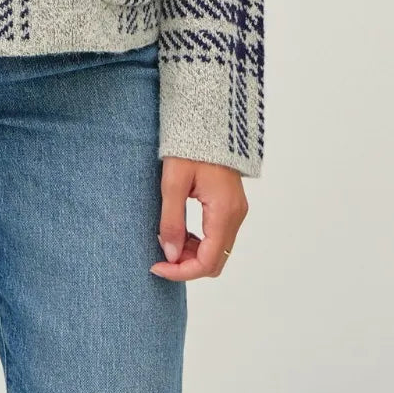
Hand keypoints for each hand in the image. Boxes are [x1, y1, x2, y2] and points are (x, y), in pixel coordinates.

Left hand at [150, 156, 248, 280]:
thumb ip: (172, 221)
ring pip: (218, 251)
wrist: (206, 120)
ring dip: (192, 254)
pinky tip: (180, 230)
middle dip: (187, 265)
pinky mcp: (231, 206)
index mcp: (224, 212)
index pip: (207, 261)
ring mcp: (236, 211)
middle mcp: (236, 215)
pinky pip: (218, 236)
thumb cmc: (189, 146)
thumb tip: (171, 255)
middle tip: (161, 255)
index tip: (157, 266)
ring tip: (167, 239)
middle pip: (215, 261)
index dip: (182, 272)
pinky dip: (200, 242)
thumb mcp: (173, 183)